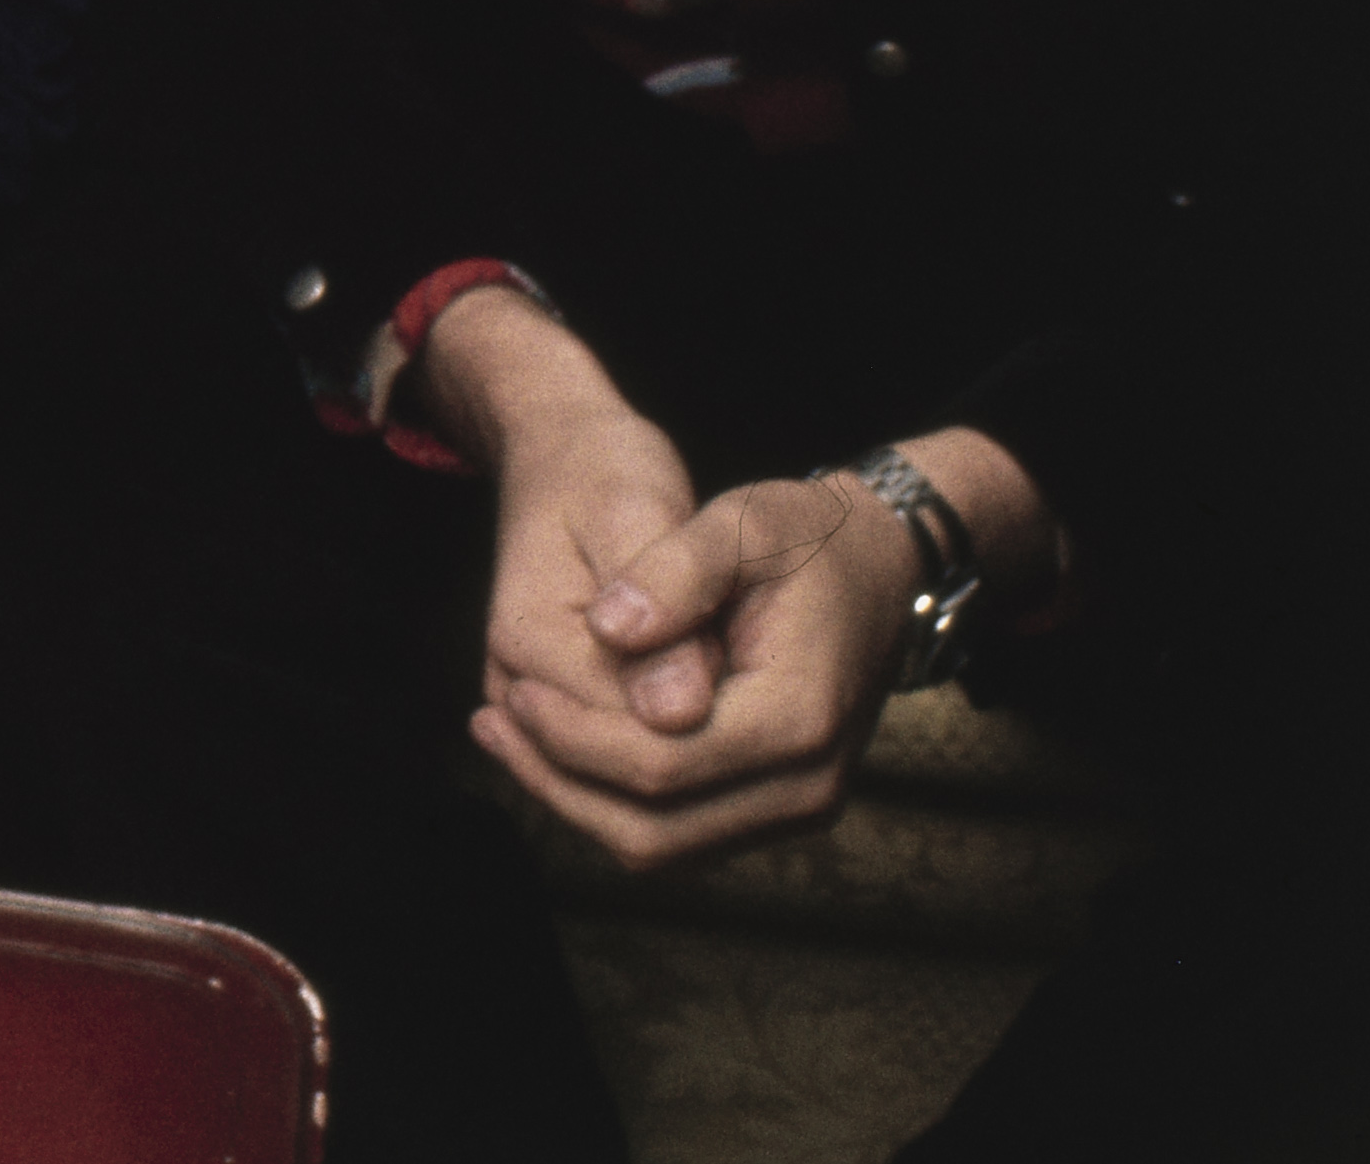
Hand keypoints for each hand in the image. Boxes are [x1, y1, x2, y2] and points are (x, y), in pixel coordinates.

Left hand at [469, 466, 919, 863]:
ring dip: (577, 800)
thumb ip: (675, 572)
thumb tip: (607, 631)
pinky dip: (613, 801)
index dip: (573, 738)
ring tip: (506, 734)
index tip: (512, 690)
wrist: (877, 567)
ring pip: (663, 848)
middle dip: (561, 781)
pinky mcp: (773, 807)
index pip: (661, 766)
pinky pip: (680, 834)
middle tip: (491, 721)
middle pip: (656, 829)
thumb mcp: (741, 522)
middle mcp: (807, 786)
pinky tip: (556, 746)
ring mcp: (796, 807)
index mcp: (797, 720)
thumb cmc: (806, 537)